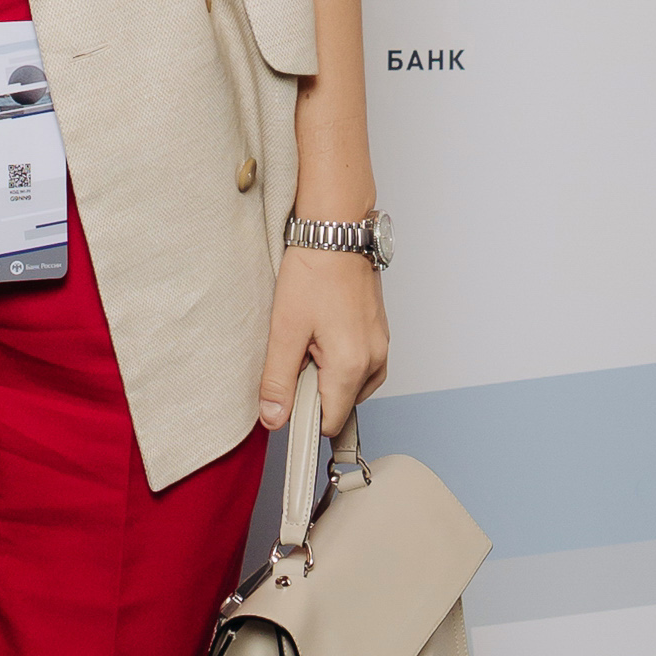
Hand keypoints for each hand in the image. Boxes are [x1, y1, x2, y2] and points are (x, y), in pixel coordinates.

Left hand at [258, 244, 388, 437]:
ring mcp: (381, 348)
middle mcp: (375, 361)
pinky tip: (324, 333)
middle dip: (315, 390)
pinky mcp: (380, 336)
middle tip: (297, 353)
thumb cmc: (313, 273)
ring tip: (311, 339)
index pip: (330, 422)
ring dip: (328, 375)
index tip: (287, 395)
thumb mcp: (285, 330)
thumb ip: (278, 381)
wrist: (336, 234)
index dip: (304, 415)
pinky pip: (361, 366)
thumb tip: (274, 418)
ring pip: (351, 387)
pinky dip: (341, 360)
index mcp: (352, 366)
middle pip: (341, 404)